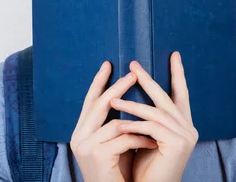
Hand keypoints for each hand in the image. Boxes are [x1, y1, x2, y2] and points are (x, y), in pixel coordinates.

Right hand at [71, 61, 158, 181]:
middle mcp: (79, 137)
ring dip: (138, 121)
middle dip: (117, 87)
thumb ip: (114, 126)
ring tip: (156, 117)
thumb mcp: (112, 146)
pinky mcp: (98, 155)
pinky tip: (153, 142)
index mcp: (80, 133)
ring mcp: (86, 146)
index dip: (98, 83)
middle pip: (98, 104)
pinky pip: (124, 139)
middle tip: (133, 73)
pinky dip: (140, 139)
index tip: (108, 65)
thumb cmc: (115, 174)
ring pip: (115, 122)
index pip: (89, 102)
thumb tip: (126, 101)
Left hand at [110, 52, 198, 181]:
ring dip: (132, 104)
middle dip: (149, 80)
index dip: (178, 74)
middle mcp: (189, 128)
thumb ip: (145, 117)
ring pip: (156, 111)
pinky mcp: (179, 144)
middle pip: (167, 97)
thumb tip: (128, 91)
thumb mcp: (143, 136)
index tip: (174, 55)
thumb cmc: (144, 166)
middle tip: (133, 64)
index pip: (180, 94)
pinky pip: (151, 127)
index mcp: (182, 124)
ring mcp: (186, 136)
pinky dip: (134, 124)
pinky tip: (120, 123)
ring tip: (112, 99)